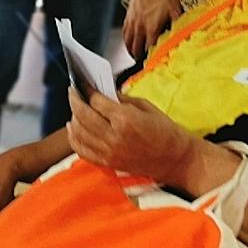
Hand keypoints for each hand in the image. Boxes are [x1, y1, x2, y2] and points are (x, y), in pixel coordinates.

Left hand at [67, 92, 195, 186]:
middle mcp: (114, 136)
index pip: (96, 101)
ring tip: (74, 108)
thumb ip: (121, 99)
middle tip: (73, 92)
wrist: (175, 158)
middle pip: (83, 115)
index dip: (86, 90)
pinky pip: (83, 151)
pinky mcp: (108, 163)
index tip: (82, 84)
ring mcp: (109, 152)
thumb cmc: (165, 131)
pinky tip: (74, 129)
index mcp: (125, 118)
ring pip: (79, 132)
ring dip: (73, 118)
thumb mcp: (145, 106)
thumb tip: (102, 92)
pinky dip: (74, 139)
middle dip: (74, 100)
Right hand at [123, 0, 181, 59]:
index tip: (154, 63)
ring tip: (136, 56)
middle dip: (140, 57)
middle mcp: (140, 27)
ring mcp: (133, 21)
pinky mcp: (128, 16)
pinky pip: (124, 33)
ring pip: (128, 42)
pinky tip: (129, 41)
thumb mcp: (175, 9)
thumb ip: (178, 24)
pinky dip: (126, 40)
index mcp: (152, 27)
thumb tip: (184, 34)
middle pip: (136, 48)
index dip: (152, 58)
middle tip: (144, 62)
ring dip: (132, 51)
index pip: (150, 49)